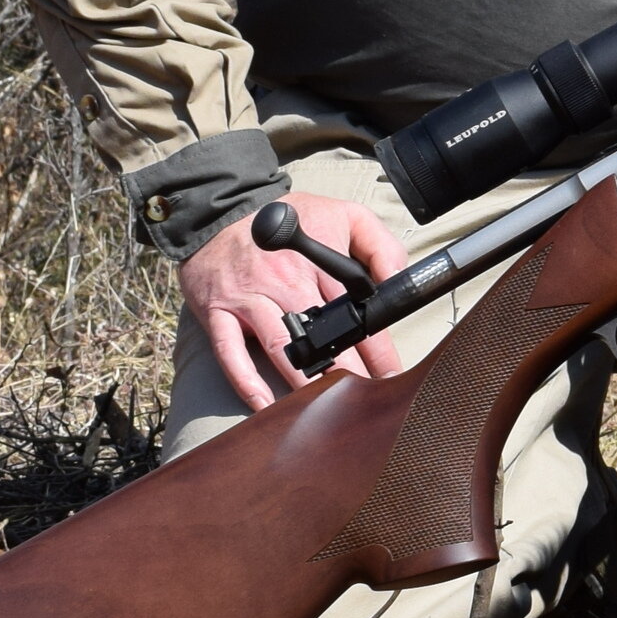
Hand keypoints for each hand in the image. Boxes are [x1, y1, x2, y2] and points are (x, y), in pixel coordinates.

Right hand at [179, 192, 407, 408]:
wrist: (221, 211)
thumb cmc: (288, 218)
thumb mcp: (344, 215)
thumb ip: (380, 244)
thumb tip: (397, 278)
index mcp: (317, 262)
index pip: (355, 311)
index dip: (377, 347)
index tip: (391, 373)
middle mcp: (282, 282)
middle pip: (320, 334)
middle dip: (344, 369)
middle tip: (361, 399)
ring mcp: (248, 299)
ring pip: (279, 346)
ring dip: (301, 379)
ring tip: (322, 406)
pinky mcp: (218, 312)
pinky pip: (230, 352)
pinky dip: (245, 381)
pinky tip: (264, 404)